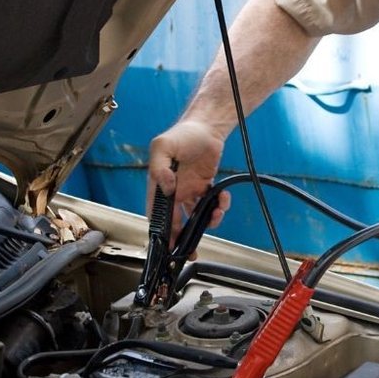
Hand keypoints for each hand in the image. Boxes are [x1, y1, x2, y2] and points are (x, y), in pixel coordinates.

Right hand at [147, 120, 231, 239]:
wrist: (207, 127)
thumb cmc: (182, 133)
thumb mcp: (163, 146)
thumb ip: (159, 167)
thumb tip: (167, 188)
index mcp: (158, 184)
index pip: (155, 213)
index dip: (160, 231)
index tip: (167, 244)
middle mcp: (173, 191)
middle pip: (174, 222)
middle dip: (182, 238)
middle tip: (189, 251)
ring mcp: (189, 191)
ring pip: (195, 216)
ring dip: (206, 222)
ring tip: (215, 216)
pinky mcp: (205, 188)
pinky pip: (211, 205)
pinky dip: (219, 206)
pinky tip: (223, 199)